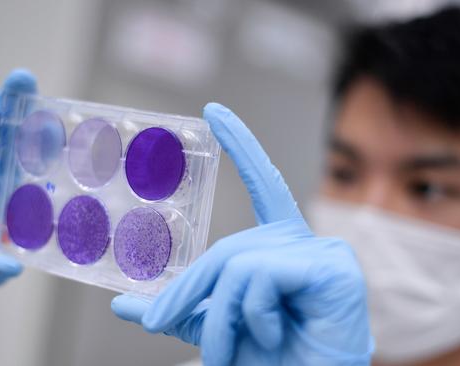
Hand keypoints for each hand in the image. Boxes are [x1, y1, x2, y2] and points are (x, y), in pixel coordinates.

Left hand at [111, 103, 372, 364]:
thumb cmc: (270, 362)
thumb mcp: (212, 328)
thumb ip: (178, 308)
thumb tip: (124, 303)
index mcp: (282, 248)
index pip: (261, 184)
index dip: (241, 145)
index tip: (214, 112)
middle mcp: (307, 243)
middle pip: (228, 248)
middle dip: (188, 291)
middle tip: (160, 322)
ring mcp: (326, 253)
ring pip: (238, 263)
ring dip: (218, 315)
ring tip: (227, 350)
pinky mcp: (335, 270)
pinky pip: (261, 275)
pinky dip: (250, 314)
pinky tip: (273, 333)